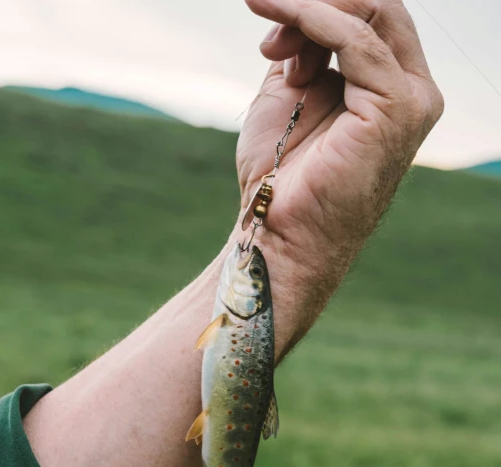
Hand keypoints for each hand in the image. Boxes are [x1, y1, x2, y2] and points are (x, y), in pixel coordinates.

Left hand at [235, 0, 443, 350]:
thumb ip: (302, 50)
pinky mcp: (398, 109)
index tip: (268, 27)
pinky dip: (311, 18)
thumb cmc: (279, 177)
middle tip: (267, 23)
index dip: (319, 6)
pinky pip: (355, 39)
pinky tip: (277, 18)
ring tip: (268, 38)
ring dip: (308, 10)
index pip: (370, 17)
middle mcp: (411, 91)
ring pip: (370, 11)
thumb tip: (299, 14)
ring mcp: (411, 100)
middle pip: (376, 5)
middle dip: (315, 2)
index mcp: (390, 89)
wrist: (276, 231)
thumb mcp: (288, 95)